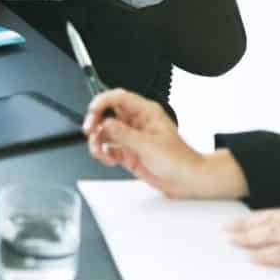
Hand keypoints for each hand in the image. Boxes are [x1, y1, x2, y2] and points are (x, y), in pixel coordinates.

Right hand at [83, 89, 247, 199]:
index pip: (118, 98)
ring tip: (99, 150)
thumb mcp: (148, 144)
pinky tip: (108, 158)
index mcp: (145, 112)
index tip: (93, 111)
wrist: (188, 180)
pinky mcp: (129, 153)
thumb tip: (105, 123)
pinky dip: (104, 153)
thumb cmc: (179, 160)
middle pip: (108, 114)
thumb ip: (124, 133)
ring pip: (105, 132)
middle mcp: (136, 123)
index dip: (103, 102)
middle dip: (96, 122)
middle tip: (91, 131)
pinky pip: (109, 148)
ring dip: (98, 140)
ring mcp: (132, 138)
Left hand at [227, 208, 279, 278]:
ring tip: (233, 241)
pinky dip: (267, 255)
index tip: (236, 220)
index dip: (253, 218)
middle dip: (245, 227)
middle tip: (226, 230)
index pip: (274, 214)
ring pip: (272, 237)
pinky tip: (254, 257)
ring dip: (250, 239)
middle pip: (269, 223)